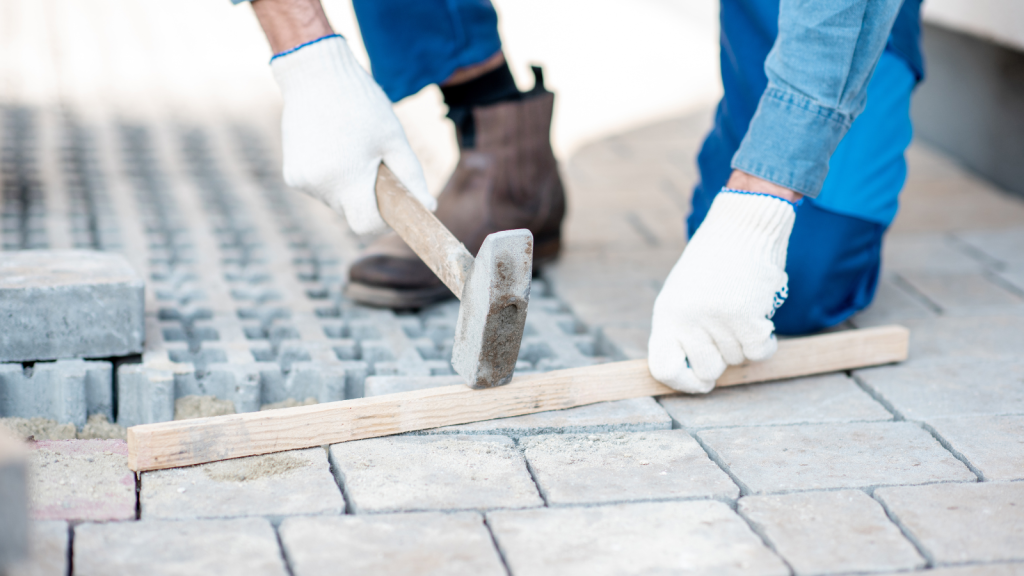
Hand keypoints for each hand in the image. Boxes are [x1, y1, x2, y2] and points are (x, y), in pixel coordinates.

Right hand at [270, 35, 433, 234]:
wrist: (315, 75)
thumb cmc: (362, 104)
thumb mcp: (394, 139)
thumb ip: (412, 178)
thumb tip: (429, 206)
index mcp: (347, 178)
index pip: (366, 225)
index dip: (383, 221)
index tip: (392, 205)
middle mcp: (319, 185)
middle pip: (351, 214)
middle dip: (367, 199)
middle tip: (373, 164)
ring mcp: (301, 181)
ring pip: (336, 202)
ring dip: (349, 187)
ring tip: (351, 150)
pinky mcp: (291, 175)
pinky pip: (320, 189)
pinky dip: (331, 178)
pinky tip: (333, 149)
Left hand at [648, 187, 796, 392]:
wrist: (742, 226)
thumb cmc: (715, 261)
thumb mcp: (684, 294)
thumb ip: (683, 331)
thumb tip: (695, 377)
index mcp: (667, 314)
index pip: (663, 368)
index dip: (682, 383)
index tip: (699, 381)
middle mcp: (687, 320)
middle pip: (707, 371)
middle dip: (722, 359)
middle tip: (728, 331)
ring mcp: (716, 320)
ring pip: (737, 361)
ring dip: (745, 341)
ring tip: (741, 308)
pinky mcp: (746, 317)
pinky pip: (760, 353)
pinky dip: (765, 341)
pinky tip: (760, 317)